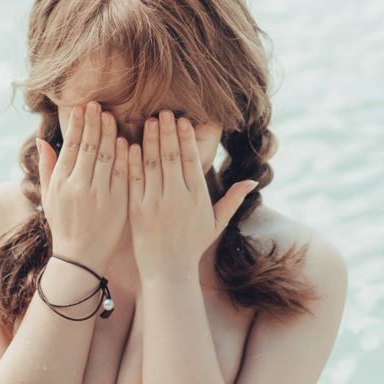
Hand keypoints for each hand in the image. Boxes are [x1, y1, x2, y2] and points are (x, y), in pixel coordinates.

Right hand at [37, 101, 128, 276]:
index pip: (72, 146)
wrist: (80, 258)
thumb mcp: (49, 197)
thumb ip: (46, 167)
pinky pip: (123, 174)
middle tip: (98, 104)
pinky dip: (124, 156)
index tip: (83, 107)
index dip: (78, 125)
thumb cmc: (64, 225)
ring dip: (110, 133)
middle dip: (94, 123)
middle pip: (90, 146)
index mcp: (62, 182)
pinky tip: (125, 141)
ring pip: (107, 156)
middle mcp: (79, 186)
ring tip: (112, 116)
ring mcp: (99, 195)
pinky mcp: (117, 204)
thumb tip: (42, 140)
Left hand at [128, 110, 255, 280]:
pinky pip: (134, 179)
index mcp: (198, 198)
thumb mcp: (216, 223)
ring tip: (149, 121)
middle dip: (168, 131)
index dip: (186, 138)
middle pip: (172, 156)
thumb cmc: (192, 246)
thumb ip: (232, 200)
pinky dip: (132, 160)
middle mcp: (178, 198)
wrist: (168, 271)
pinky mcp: (137, 210)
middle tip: (164, 112)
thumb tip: (253, 182)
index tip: (182, 120)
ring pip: (152, 163)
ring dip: (150, 139)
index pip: (192, 160)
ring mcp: (156, 203)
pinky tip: (130, 143)